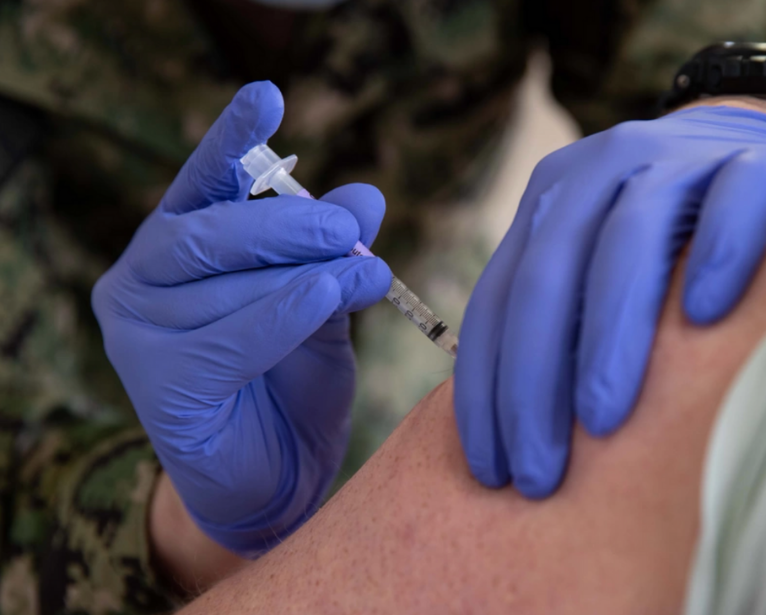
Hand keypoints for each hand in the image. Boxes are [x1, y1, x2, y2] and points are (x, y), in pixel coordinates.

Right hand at [93, 82, 391, 556]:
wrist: (274, 480)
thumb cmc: (292, 382)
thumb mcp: (322, 305)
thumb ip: (333, 255)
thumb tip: (366, 195)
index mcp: (177, 249)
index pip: (203, 185)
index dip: (233, 140)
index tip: (268, 95)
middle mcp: (140, 281)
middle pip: (209, 231)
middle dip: (287, 224)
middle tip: (347, 226)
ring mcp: (138, 335)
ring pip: (223, 285)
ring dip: (302, 275)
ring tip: (364, 271)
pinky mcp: (158, 387)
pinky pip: (228, 339)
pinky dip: (282, 316)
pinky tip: (324, 299)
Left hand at [455, 102, 765, 496]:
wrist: (757, 138)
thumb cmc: (670, 234)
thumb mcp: (597, 260)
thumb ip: (558, 316)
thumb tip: (515, 427)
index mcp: (550, 199)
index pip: (498, 298)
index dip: (485, 386)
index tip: (493, 469)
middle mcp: (601, 168)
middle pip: (548, 276)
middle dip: (532, 381)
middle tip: (540, 472)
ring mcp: (678, 157)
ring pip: (628, 240)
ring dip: (609, 334)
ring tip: (601, 422)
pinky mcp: (757, 159)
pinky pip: (734, 200)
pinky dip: (717, 253)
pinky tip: (703, 314)